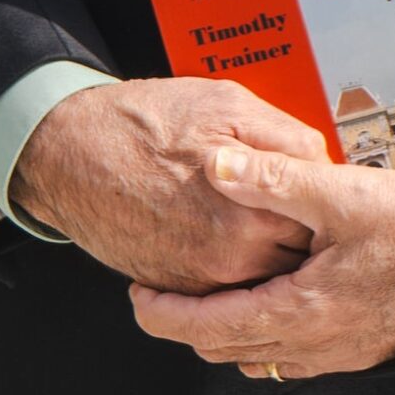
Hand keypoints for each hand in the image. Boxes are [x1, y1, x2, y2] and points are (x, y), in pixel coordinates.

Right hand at [10, 78, 326, 293]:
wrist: (72, 152)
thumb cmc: (145, 121)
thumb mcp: (228, 104)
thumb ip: (285, 137)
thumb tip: (321, 160)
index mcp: (256, 209)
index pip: (322, 220)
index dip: (323, 198)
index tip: (319, 187)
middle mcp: (235, 256)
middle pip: (299, 258)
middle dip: (303, 232)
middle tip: (293, 203)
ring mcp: (205, 280)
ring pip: (264, 280)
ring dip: (270, 254)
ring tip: (256, 215)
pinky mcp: (178, 290)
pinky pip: (226, 290)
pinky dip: (234, 269)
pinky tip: (224, 232)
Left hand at [130, 142, 394, 378]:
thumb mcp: (342, 192)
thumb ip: (273, 178)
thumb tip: (215, 164)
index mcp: (303, 311)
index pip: (212, 329)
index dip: (166, 316)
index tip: (136, 298)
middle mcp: (317, 345)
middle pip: (231, 351)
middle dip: (189, 325)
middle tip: (162, 292)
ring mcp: (342, 351)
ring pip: (263, 357)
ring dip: (228, 330)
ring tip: (209, 292)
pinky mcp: (363, 344)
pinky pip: (296, 354)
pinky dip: (267, 333)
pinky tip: (271, 299)